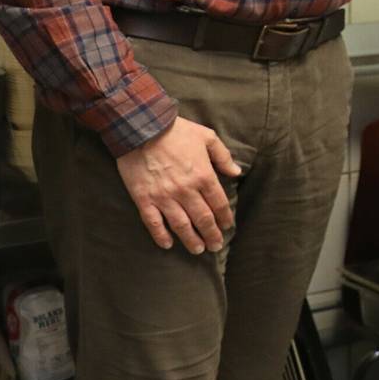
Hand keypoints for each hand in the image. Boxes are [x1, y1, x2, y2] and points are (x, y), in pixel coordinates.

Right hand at [114, 116, 241, 254]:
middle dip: (211, 234)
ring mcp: (164, 197)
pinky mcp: (144, 200)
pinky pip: (153, 223)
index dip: (225, 217)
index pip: (219, 203)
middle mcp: (186, 190)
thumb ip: (223, 157)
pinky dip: (160, 236)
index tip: (228, 226)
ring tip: (198, 250)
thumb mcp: (207, 137)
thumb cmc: (177, 131)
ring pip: (181, 225)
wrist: (142, 129)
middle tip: (216, 246)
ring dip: (191, 240)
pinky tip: (167, 245)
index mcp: (203, 176)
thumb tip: (236, 172)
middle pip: (203, 219)